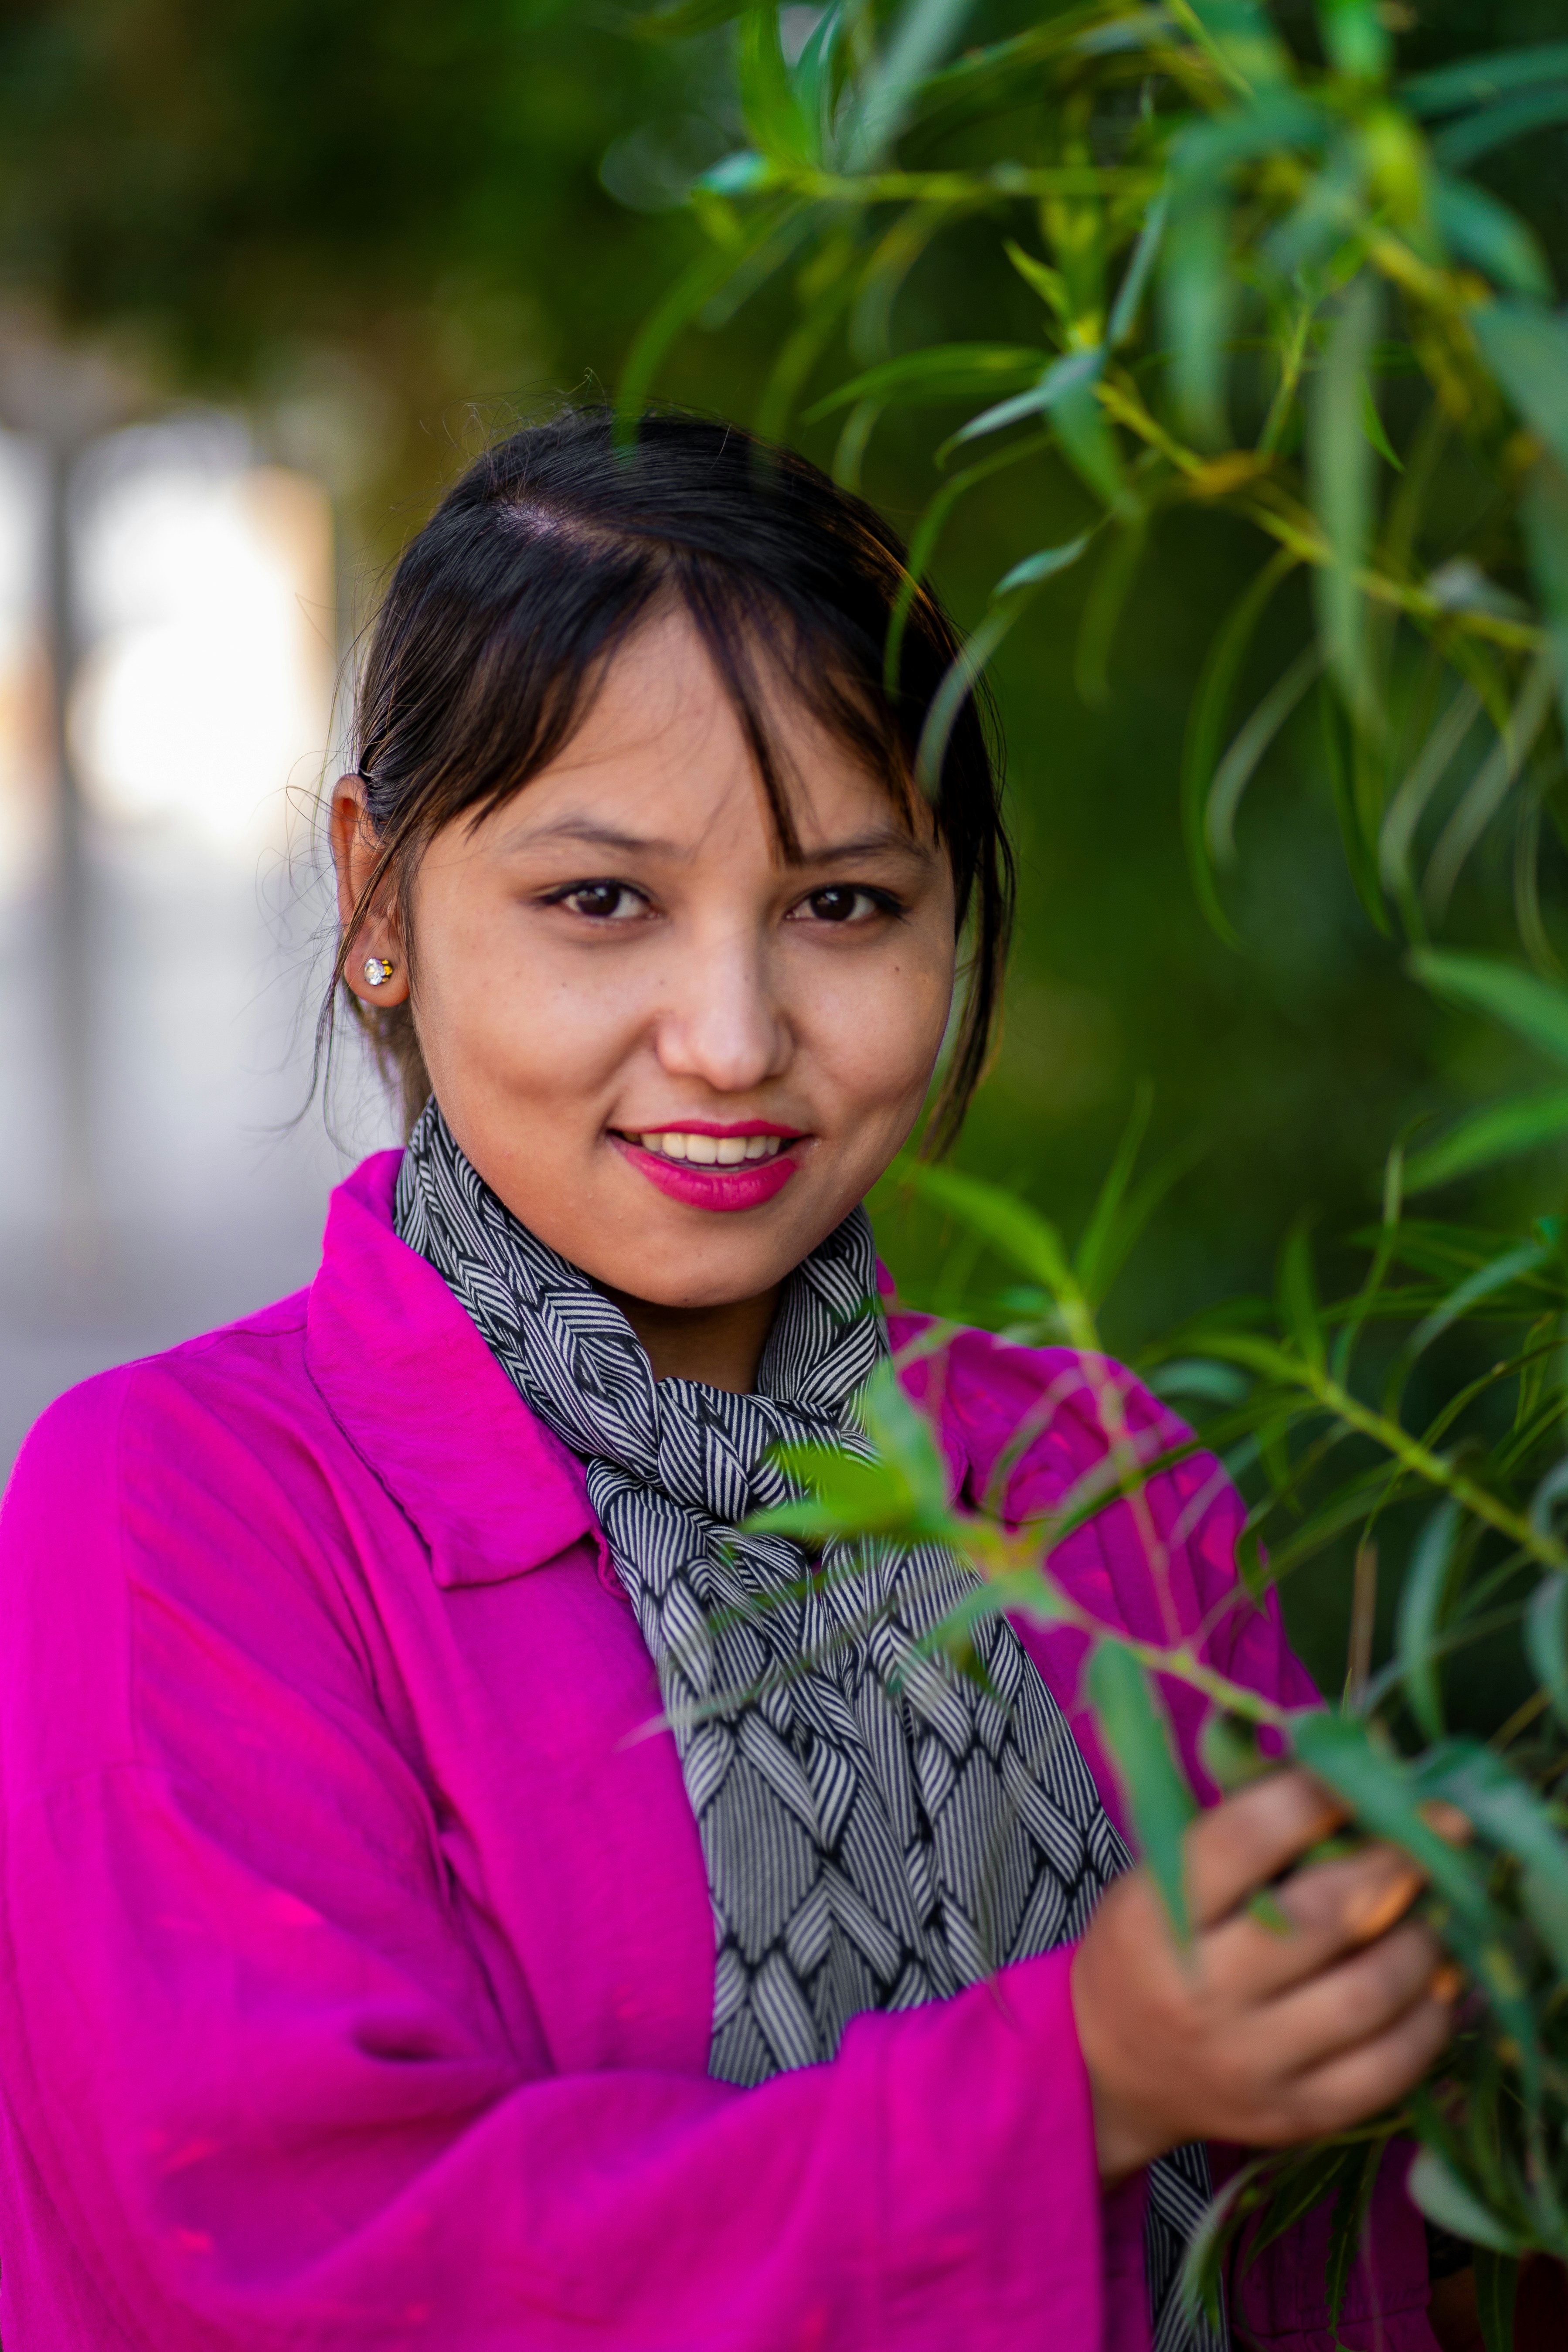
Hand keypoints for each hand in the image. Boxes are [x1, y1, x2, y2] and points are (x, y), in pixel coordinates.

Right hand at [1070, 1768, 1458, 2183]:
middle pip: (1322, 1919)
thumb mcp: (1157, 1877)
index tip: (1361, 1772)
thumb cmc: (1148, 1946)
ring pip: (1368, 1996)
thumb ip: (1238, 1834)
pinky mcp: (1295, 2117)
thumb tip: (1344, 1779)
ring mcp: (1253, 2064)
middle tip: (1436, 1832)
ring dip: (1422, 1943)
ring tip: (1439, 1912)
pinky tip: (1436, 1984)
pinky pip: (1388, 2070)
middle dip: (1393, 1864)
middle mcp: (1204, 1995)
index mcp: (1157, 1919)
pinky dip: (1429, 2018)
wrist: (1110, 2069)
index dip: (1312, 1799)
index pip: (1243, 1843)